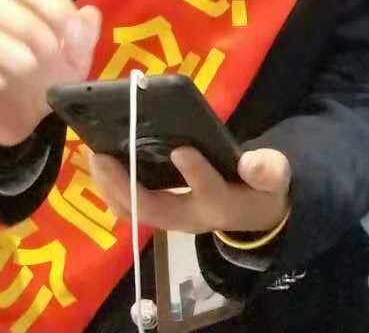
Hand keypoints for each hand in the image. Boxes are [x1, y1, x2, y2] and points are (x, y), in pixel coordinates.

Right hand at [0, 0, 100, 147]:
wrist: (30, 125)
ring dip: (0, 45)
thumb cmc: (52, 82)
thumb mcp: (77, 63)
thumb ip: (85, 37)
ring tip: (28, 67)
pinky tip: (0, 83)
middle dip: (23, 22)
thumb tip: (88, 13)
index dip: (52, 2)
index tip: (72, 31)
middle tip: (47, 51)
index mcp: (28, 12)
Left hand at [88, 146, 291, 237]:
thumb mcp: (273, 178)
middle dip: (125, 183)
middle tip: (103, 153)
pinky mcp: (159, 212)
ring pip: (132, 210)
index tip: (181, 149)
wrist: (253, 215)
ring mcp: (171, 218)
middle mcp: (189, 217)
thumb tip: (251, 162)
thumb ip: (268, 170)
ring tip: (95, 154)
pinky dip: (110, 188)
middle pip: (152, 208)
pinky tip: (101, 163)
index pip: (208, 193)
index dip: (195, 174)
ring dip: (110, 187)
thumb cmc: (260, 190)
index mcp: (221, 204)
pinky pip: (128, 206)